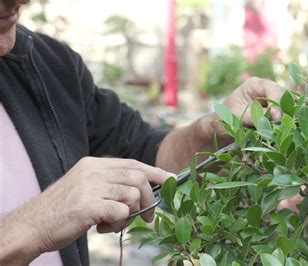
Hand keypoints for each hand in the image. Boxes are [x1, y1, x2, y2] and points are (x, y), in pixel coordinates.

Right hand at [1, 157, 172, 260]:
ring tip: (113, 224)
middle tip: (148, 216)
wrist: (32, 225)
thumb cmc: (63, 211)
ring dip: (130, 214)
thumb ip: (111, 184)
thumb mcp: (86, 187)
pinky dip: (118, 223)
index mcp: (94, 164)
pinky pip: (121, 213)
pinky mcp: (88, 205)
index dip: (155, 172)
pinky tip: (102, 228)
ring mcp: (91, 186)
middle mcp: (94, 170)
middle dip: (149, 198)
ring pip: (132, 195)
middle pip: (138, 177)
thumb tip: (144, 191)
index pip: (133, 163)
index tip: (172, 180)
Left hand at [223, 77, 284, 125]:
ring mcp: (271, 97)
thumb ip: (256, 116)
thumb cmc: (226, 119)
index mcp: (254, 84)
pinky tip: (283, 128)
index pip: (272, 89)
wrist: (221, 126)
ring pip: (286, 103)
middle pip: (283, 95)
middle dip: (284, 109)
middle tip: (283, 125)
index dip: (277, 102)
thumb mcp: (238, 118)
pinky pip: (285, 111)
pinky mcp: (274, 108)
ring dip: (286, 115)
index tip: (277, 118)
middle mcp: (265, 88)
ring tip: (283, 128)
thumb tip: (277, 116)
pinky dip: (285, 119)